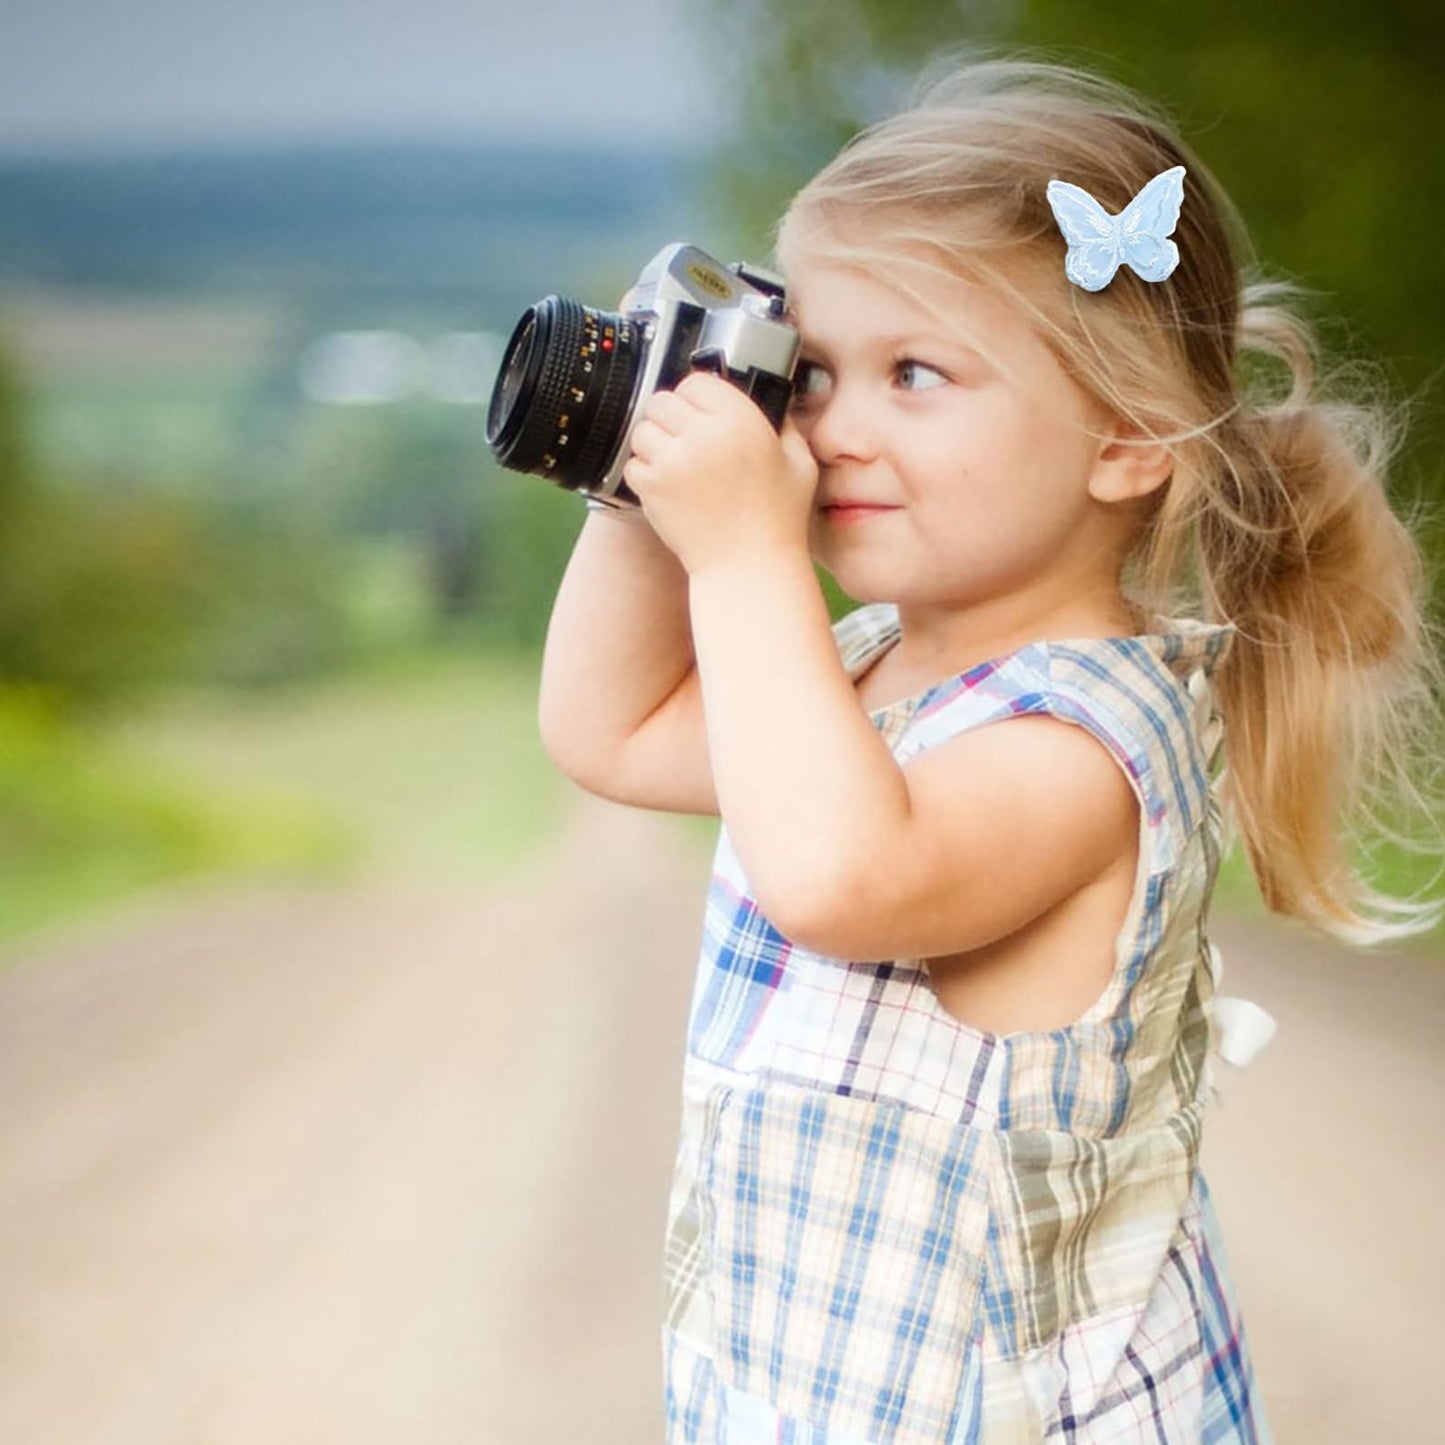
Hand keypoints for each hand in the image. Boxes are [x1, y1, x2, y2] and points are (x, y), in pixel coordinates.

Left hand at [620, 372, 817, 577]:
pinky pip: (633, 463)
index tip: (702, 412)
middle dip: (671, 417)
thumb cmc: (778, 520)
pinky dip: (645, 472)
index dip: (698, 397)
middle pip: (662, 400)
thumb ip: (784, 424)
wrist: (749, 567)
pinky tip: (668, 485)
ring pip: (642, 429)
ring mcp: (673, 461)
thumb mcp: (800, 462)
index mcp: (741, 421)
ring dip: (654, 442)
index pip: (697, 381)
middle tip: (684, 438)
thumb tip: (771, 400)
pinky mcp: (653, 487)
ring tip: (675, 462)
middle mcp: (704, 435)